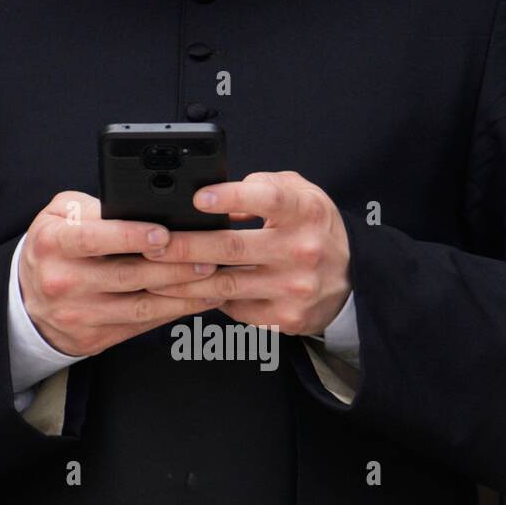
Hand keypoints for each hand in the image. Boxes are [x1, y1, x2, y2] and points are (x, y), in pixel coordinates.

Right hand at [19, 191, 221, 355]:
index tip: (164, 233)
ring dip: (182, 294)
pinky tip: (197, 300)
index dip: (130, 236)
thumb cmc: (53, 249)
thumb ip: (92, 207)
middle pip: (127, 276)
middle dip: (174, 267)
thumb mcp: (57, 216)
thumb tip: (139, 206)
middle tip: (210, 255)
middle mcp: (64, 283)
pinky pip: (141, 326)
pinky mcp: (95, 339)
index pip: (93, 238)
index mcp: (53, 244)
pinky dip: (173, 313)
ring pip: (140, 307)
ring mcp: (80, 315)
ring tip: (213, 279)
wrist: (26, 305)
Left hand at [144, 171, 350, 334]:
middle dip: (184, 245)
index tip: (198, 198)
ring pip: (225, 286)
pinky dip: (208, 300)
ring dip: (183, 281)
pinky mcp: (286, 318)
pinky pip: (235, 309)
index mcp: (305, 212)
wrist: (353, 280)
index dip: (230, 198)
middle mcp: (301, 251)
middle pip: (232, 247)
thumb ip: (263, 186)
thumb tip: (216, 195)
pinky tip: (187, 293)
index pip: (267, 199)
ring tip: (153, 273)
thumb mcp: (302, 194)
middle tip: (152, 243)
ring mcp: (293, 289)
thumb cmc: (314, 230)